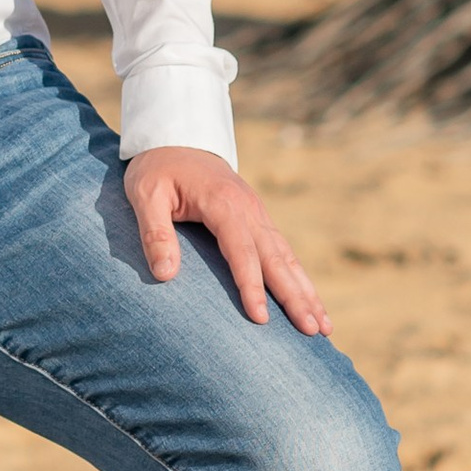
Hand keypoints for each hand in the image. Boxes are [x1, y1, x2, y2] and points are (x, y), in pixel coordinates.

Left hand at [122, 146, 330, 336]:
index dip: (252, 286)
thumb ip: (154, 233)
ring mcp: (258, 214)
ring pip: (288, 258)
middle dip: (296, 297)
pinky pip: (284, 253)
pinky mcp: (259, 221)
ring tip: (324, 328)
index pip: (241, 251)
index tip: (261, 319)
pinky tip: (312, 302)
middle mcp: (249, 210)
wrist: (178, 139)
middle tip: (314, 332)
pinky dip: (300, 279)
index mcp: (223, 203)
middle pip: (277, 259)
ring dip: (307, 292)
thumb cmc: (158, 169)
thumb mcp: (145, 195)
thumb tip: (165, 275)